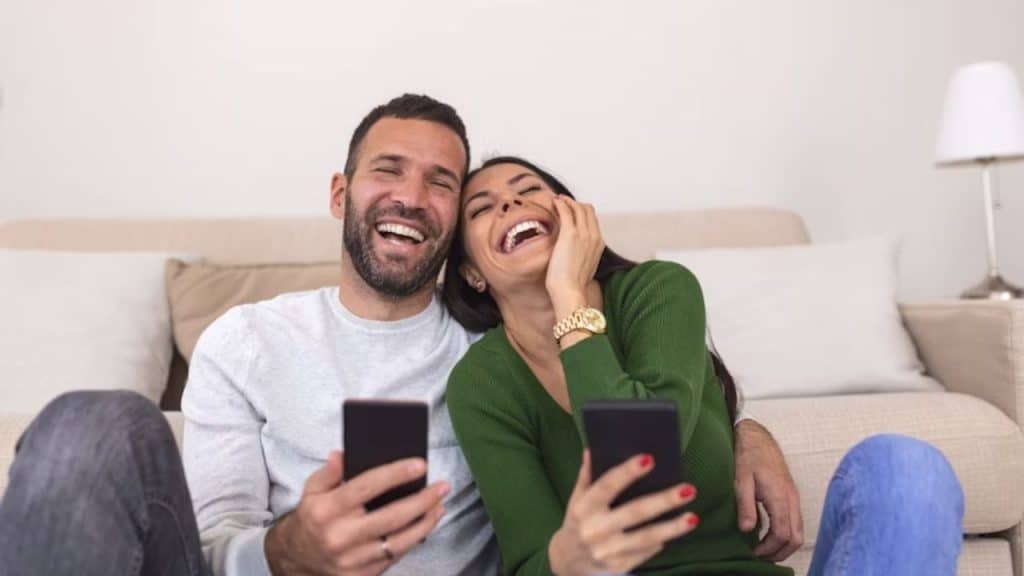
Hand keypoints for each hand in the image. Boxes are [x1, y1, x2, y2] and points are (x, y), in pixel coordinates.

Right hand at [265, 451, 448, 575]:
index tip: (420, 464)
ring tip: (440, 505)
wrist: (297, 558)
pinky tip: (425, 524)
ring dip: (425, 523)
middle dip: (422, 500)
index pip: (365, 487)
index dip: (395, 474)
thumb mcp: (311, 490)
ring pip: (398, 541)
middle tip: (442, 486)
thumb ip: (329, 472)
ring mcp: (351, 560)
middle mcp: (339, 537)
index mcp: (326, 511)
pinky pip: (394, 557)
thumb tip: (342, 455)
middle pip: (390, 517)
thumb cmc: (312, 517)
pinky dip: (413, 540)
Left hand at [545, 196, 604, 318]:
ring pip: (578, 207)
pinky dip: (560, 203)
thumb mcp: (584, 268)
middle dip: (575, 203)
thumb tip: (575, 253)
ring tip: (556, 200)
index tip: (571, 210)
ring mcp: (584, 233)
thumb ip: (583, 256)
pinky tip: (553, 202)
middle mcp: (594, 236)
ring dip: (567, 201)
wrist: (570, 291)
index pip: (593, 220)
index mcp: (599, 244)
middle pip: (588, 210)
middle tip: (562, 202)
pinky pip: (567, 210)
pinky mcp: (570, 233)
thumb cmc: (573, 285)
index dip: (582, 212)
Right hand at [548, 451, 698, 575]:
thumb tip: (593, 449)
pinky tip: (676, 530)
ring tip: (693, 517)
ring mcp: (608, 552)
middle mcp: (595, 530)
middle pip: (634, 512)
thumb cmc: (577, 523)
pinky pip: (645, 552)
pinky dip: (661, 542)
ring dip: (672, 528)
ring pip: (646, 538)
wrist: (568, 563)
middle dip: (663, 501)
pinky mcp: (618, 568)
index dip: (627, 472)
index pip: (607, 486)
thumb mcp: (575, 499)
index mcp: (584, 508)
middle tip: (688, 489)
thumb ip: (586, 476)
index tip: (649, 459)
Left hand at [733, 420, 803, 560]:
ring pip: (799, 531)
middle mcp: (792, 499)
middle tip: (761, 557)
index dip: (769, 548)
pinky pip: (795, 522)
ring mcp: (794, 497)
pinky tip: (769, 536)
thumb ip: (745, 504)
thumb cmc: (748, 456)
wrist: (758, 436)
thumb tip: (747, 530)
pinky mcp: (792, 496)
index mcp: (780, 496)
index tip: (753, 552)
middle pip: (796, 537)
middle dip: (781, 552)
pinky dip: (786, 535)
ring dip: (784, 545)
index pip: (782, 533)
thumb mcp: (741, 479)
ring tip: (765, 551)